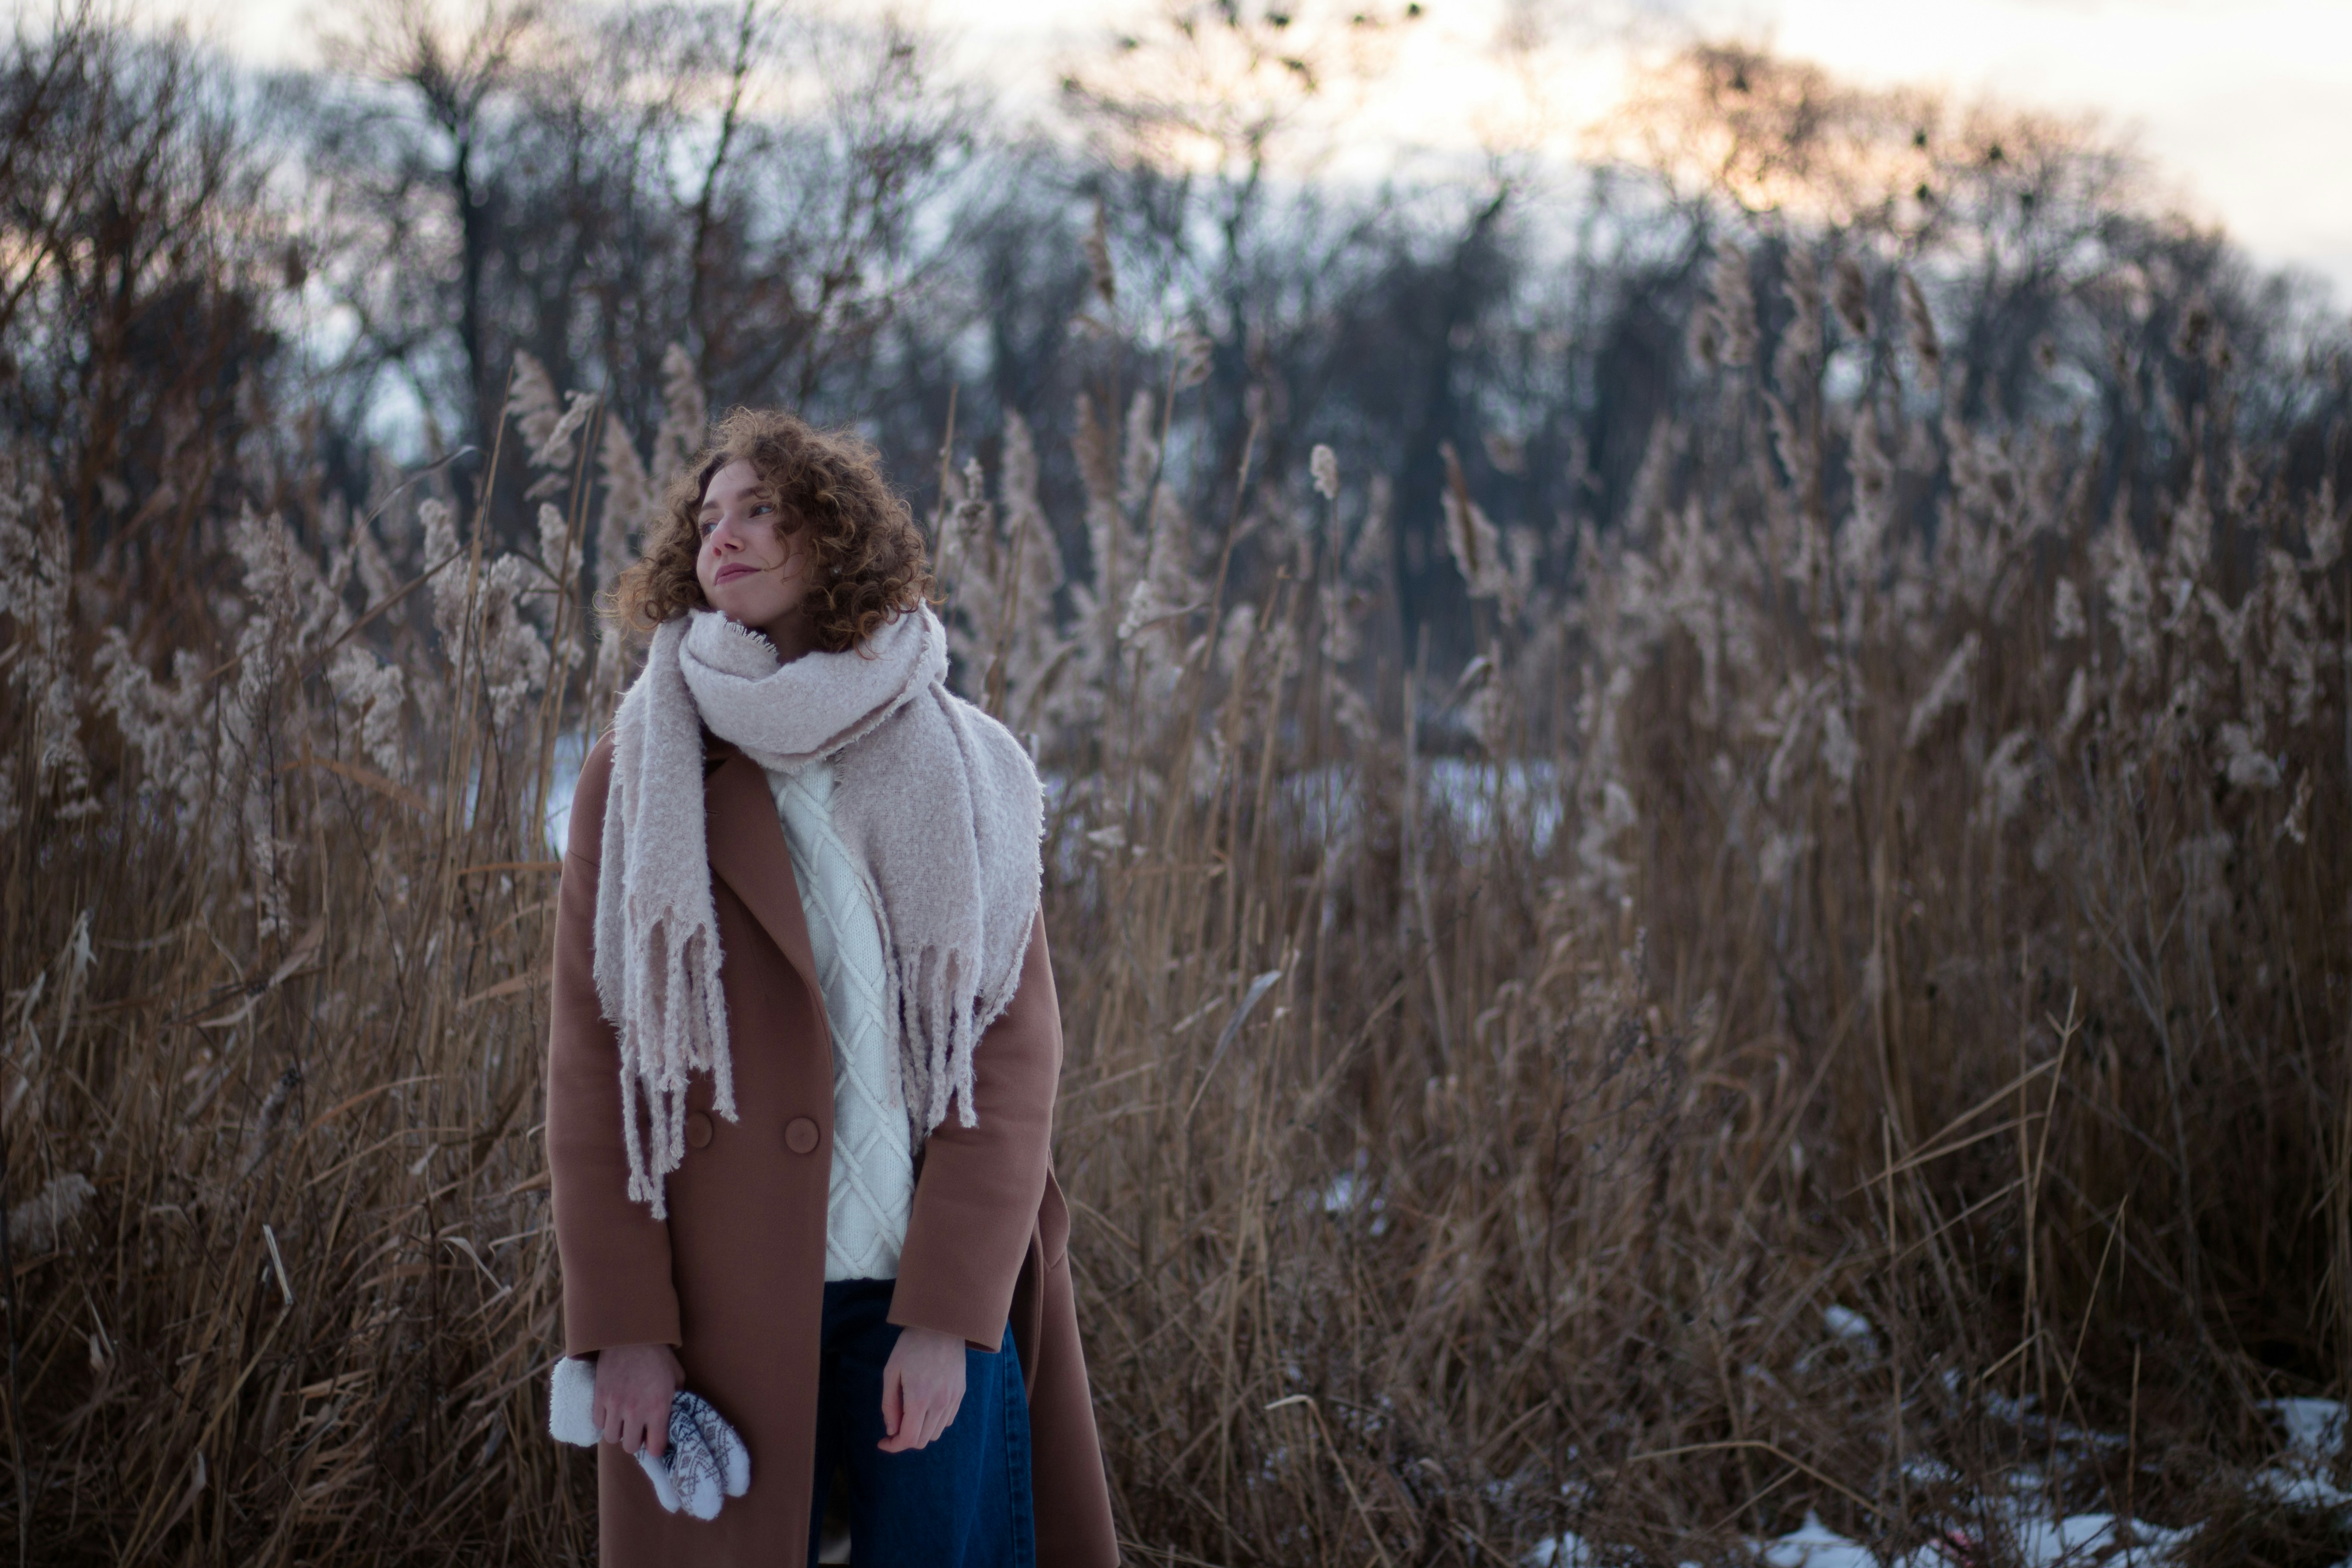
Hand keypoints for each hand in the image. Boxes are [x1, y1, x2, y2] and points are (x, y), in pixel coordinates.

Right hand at [595, 1342, 682, 1458]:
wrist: (632, 1334)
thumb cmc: (658, 1355)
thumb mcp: (676, 1376)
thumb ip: (677, 1399)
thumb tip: (674, 1414)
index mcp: (658, 1408)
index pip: (655, 1447)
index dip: (656, 1447)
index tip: (656, 1442)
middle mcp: (635, 1411)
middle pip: (630, 1447)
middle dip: (636, 1440)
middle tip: (639, 1429)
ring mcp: (614, 1405)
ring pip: (611, 1437)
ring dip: (619, 1432)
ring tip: (625, 1420)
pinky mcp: (599, 1397)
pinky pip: (598, 1423)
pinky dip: (605, 1421)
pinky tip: (612, 1411)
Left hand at [878, 1324, 966, 1452]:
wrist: (942, 1324)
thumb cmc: (911, 1345)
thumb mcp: (891, 1371)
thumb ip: (889, 1404)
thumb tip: (891, 1430)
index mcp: (919, 1398)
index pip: (909, 1439)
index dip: (894, 1446)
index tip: (882, 1442)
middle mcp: (940, 1403)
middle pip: (923, 1440)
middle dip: (905, 1440)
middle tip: (893, 1428)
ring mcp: (953, 1399)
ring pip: (936, 1433)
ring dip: (920, 1432)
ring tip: (909, 1416)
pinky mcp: (960, 1393)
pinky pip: (947, 1420)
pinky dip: (934, 1423)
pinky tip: (925, 1408)